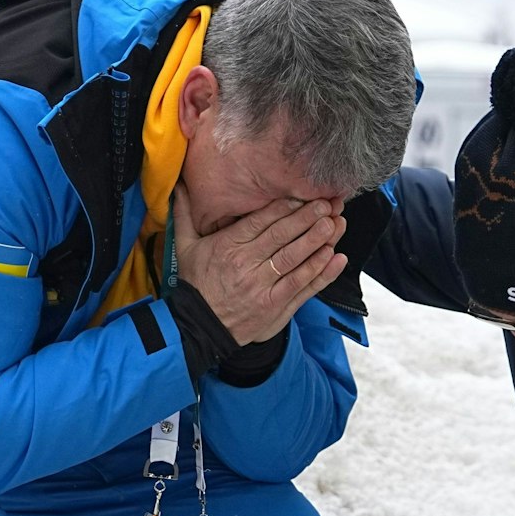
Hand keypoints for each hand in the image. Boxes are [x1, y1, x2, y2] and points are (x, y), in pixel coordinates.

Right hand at [173, 184, 348, 345]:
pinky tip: (336, 258)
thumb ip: (185, 215)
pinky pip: (302, 286)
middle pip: (283, 237)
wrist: (199, 328)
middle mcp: (247, 265)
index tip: (304, 195)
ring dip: (319, 241)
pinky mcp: (276, 307)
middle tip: (328, 204)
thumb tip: (178, 186)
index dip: (286, 207)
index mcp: (228, 246)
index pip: (262, 221)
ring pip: (296, 260)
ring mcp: (263, 288)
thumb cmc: (196, 284)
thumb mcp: (186, 248)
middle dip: (309, 218)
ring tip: (337, 224)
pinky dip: (321, 273)